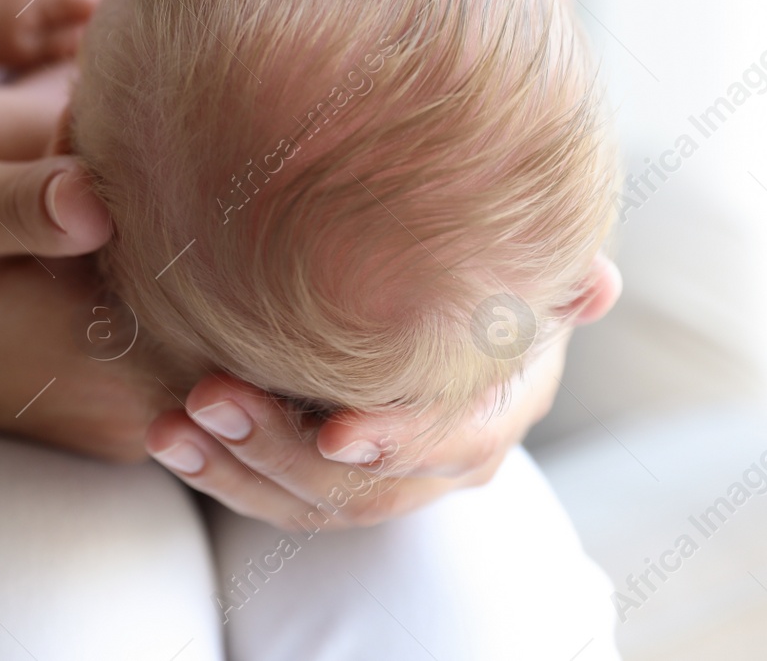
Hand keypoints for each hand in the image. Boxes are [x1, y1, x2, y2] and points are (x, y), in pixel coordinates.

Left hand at [143, 254, 621, 527]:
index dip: (403, 439)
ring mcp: (382, 477)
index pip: (458, 439)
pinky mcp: (322, 479)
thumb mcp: (514, 266)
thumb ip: (549, 276)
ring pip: (308, 501)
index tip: (339, 432)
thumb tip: (601, 284)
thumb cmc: (474, 265)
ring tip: (172, 423)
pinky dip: (216, 470)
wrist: (429, 292)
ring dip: (235, 467)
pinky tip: (165, 437)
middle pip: (367, 485)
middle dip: (282, 451)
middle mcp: (444, 456)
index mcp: (499, 402)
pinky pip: (269, 494)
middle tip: (211, 398)